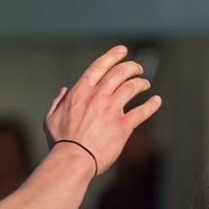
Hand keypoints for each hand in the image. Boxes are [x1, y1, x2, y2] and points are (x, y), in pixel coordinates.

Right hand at [43, 47, 160, 178]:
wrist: (73, 159)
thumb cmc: (60, 141)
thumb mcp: (51, 117)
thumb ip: (59, 101)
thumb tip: (64, 91)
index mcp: (81, 91)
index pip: (99, 66)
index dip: (112, 55)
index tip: (122, 50)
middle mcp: (98, 96)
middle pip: (119, 73)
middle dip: (131, 67)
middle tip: (138, 68)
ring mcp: (112, 110)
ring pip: (132, 88)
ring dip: (141, 83)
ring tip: (145, 83)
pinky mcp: (123, 126)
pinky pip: (142, 111)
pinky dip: (151, 105)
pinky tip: (157, 101)